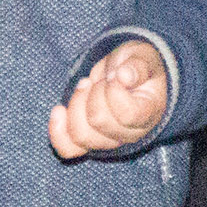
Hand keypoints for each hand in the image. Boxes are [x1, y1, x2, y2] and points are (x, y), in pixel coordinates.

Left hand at [49, 38, 168, 158]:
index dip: (113, 91)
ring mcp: (108, 141)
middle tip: (101, 79)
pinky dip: (58, 131)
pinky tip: (58, 110)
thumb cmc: (136, 66)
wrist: (125, 76)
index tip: (115, 73)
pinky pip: (69, 149)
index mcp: (149, 114)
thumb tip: (124, 76)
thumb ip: (137, 66)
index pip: (127, 115)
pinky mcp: (88, 142)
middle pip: (98, 121)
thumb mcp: (142, 56)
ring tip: (86, 85)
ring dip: (76, 104)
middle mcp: (131, 135)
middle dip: (93, 92)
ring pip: (81, 135)